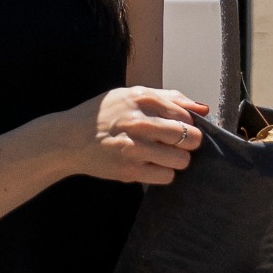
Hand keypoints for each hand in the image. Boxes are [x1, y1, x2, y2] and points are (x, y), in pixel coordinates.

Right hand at [70, 85, 207, 183]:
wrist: (67, 138)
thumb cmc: (103, 116)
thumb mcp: (130, 95)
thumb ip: (168, 98)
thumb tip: (204, 109)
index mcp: (142, 98)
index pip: (188, 116)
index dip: (186, 125)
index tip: (172, 128)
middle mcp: (140, 121)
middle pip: (191, 138)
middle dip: (187, 144)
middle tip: (170, 144)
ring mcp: (135, 146)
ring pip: (182, 160)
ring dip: (175, 160)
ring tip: (157, 155)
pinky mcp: (130, 169)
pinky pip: (167, 177)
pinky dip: (161, 173)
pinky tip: (147, 165)